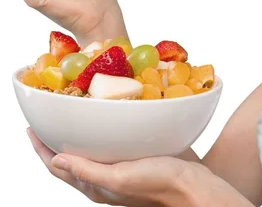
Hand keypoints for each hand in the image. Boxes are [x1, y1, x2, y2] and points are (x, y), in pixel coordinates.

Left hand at [28, 128, 189, 206]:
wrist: (192, 185)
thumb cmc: (157, 185)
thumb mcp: (119, 179)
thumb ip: (89, 171)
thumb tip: (56, 159)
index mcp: (95, 185)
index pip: (58, 167)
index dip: (41, 150)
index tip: (31, 129)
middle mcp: (104, 175)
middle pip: (71, 157)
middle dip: (56, 139)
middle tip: (48, 116)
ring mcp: (120, 165)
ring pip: (91, 149)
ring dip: (80, 133)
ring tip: (73, 113)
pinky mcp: (137, 154)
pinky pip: (112, 141)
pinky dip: (104, 129)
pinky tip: (109, 117)